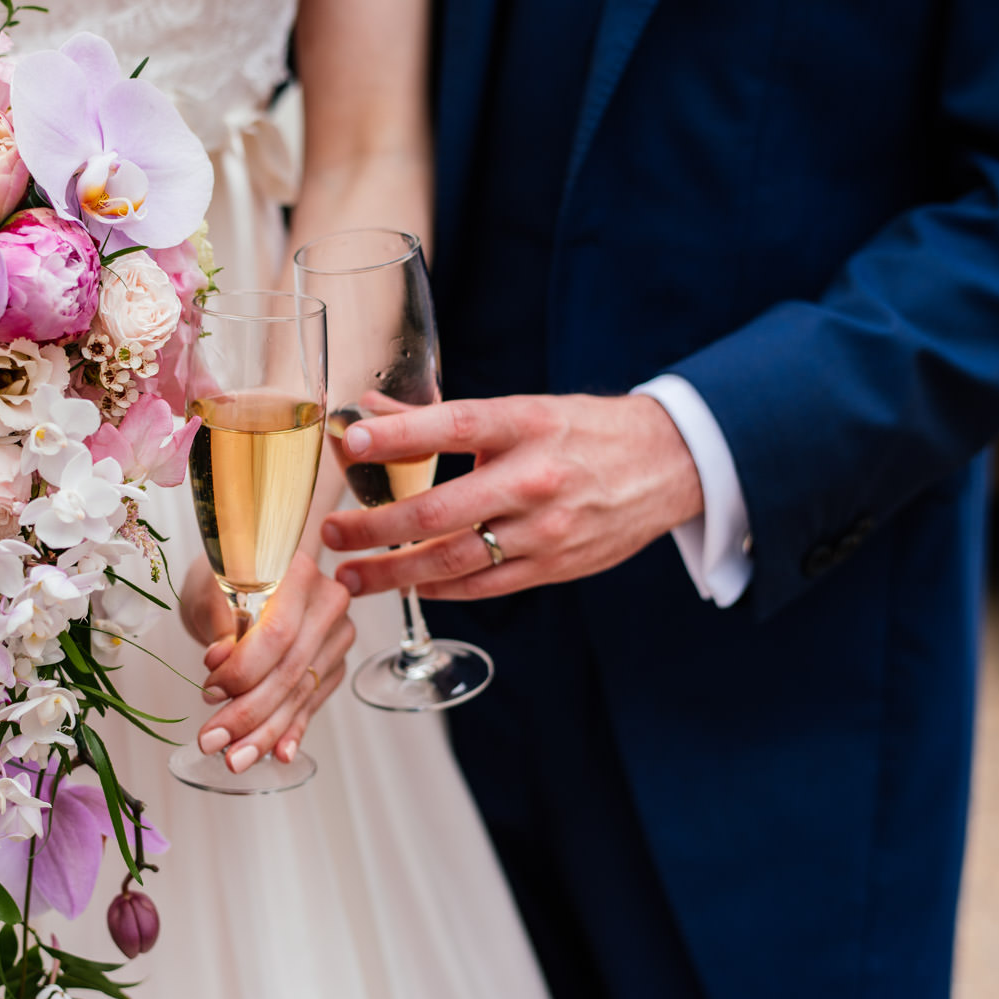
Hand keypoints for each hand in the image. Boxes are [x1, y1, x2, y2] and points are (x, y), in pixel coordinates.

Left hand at [181, 553, 354, 771]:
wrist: (255, 573)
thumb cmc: (228, 576)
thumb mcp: (212, 589)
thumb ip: (220, 622)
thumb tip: (219, 658)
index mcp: (298, 571)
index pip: (277, 633)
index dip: (243, 671)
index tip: (209, 692)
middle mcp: (327, 602)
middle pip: (290, 670)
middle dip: (249, 714)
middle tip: (213, 742)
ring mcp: (337, 634)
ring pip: (300, 692)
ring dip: (265, 732)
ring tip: (235, 758)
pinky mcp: (334, 661)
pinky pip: (312, 701)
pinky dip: (291, 729)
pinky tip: (279, 753)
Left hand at [320, 394, 703, 598]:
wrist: (668, 465)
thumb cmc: (582, 432)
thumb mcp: (520, 410)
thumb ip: (440, 418)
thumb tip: (366, 412)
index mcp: (525, 424)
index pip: (453, 427)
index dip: (398, 436)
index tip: (348, 442)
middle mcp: (534, 478)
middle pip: (440, 511)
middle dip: (373, 528)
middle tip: (330, 535)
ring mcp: (545, 529)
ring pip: (454, 561)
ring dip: (393, 573)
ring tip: (350, 577)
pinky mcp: (554, 566)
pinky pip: (483, 585)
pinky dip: (439, 589)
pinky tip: (409, 584)